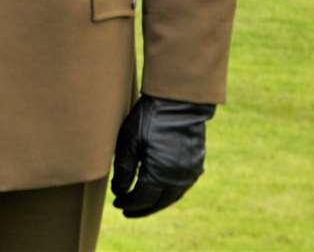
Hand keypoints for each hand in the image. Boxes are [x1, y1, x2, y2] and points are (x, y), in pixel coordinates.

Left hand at [111, 95, 214, 217]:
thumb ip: (124, 170)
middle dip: (142, 208)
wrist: (179, 103)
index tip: (117, 203)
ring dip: (156, 202)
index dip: (129, 203)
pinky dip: (168, 192)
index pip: (143, 198)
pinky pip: (181, 186)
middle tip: (127, 210)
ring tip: (141, 203)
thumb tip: (120, 191)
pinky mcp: (196, 165)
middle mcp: (179, 178)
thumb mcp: (129, 142)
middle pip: (159, 202)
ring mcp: (191, 172)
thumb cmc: (149, 119)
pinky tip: (158, 190)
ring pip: (172, 196)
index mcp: (161, 174)